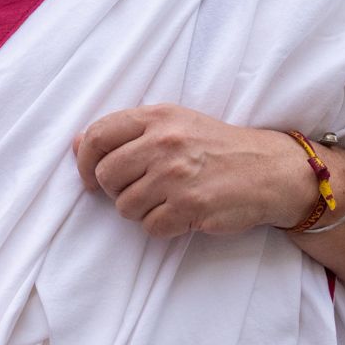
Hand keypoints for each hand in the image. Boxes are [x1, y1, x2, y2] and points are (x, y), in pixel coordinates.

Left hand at [74, 106, 317, 237]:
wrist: (268, 170)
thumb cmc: (216, 147)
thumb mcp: (175, 124)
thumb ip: (127, 132)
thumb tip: (76, 144)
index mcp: (158, 117)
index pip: (98, 136)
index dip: (85, 162)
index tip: (92, 177)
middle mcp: (165, 142)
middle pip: (107, 176)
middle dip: (115, 191)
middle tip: (138, 191)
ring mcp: (177, 175)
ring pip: (125, 206)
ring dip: (140, 211)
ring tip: (165, 200)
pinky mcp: (190, 205)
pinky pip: (150, 227)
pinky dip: (161, 226)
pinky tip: (180, 213)